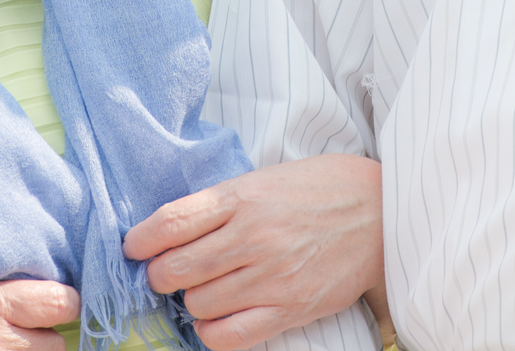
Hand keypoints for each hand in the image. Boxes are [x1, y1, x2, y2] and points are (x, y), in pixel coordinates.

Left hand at [122, 155, 384, 350]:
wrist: (381, 212)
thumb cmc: (320, 189)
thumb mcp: (265, 178)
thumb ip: (221, 203)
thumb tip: (171, 228)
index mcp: (242, 197)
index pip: (170, 223)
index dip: (140, 240)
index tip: (133, 247)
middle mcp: (251, 237)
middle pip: (175, 269)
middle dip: (159, 274)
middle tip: (166, 271)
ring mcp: (270, 276)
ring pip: (197, 303)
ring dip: (189, 300)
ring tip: (201, 289)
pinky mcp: (289, 308)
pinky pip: (229, 335)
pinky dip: (211, 330)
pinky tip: (214, 317)